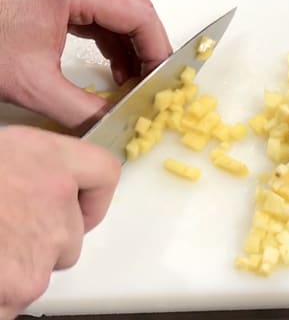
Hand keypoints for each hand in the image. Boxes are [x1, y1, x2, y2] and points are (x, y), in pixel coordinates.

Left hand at [0, 0, 171, 129]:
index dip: (156, 48)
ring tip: (135, 79)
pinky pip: (103, 16)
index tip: (161, 77)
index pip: (136, 12)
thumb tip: (114, 125)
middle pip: (134, 7)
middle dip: (149, 46)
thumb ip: (82, 110)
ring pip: (121, 10)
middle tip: (152, 79)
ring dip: (133, 45)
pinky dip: (115, 43)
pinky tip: (117, 68)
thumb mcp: (34, 86)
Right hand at [0, 126, 119, 318]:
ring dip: (16, 266)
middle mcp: (57, 207)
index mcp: (50, 161)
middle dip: (43, 237)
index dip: (93, 194)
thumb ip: (31, 167)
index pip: (104, 174)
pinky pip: (15, 299)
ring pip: (42, 269)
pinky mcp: (17, 291)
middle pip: (72, 234)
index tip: (79, 204)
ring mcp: (38, 256)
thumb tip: (42, 186)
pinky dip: (0, 293)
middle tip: (1, 229)